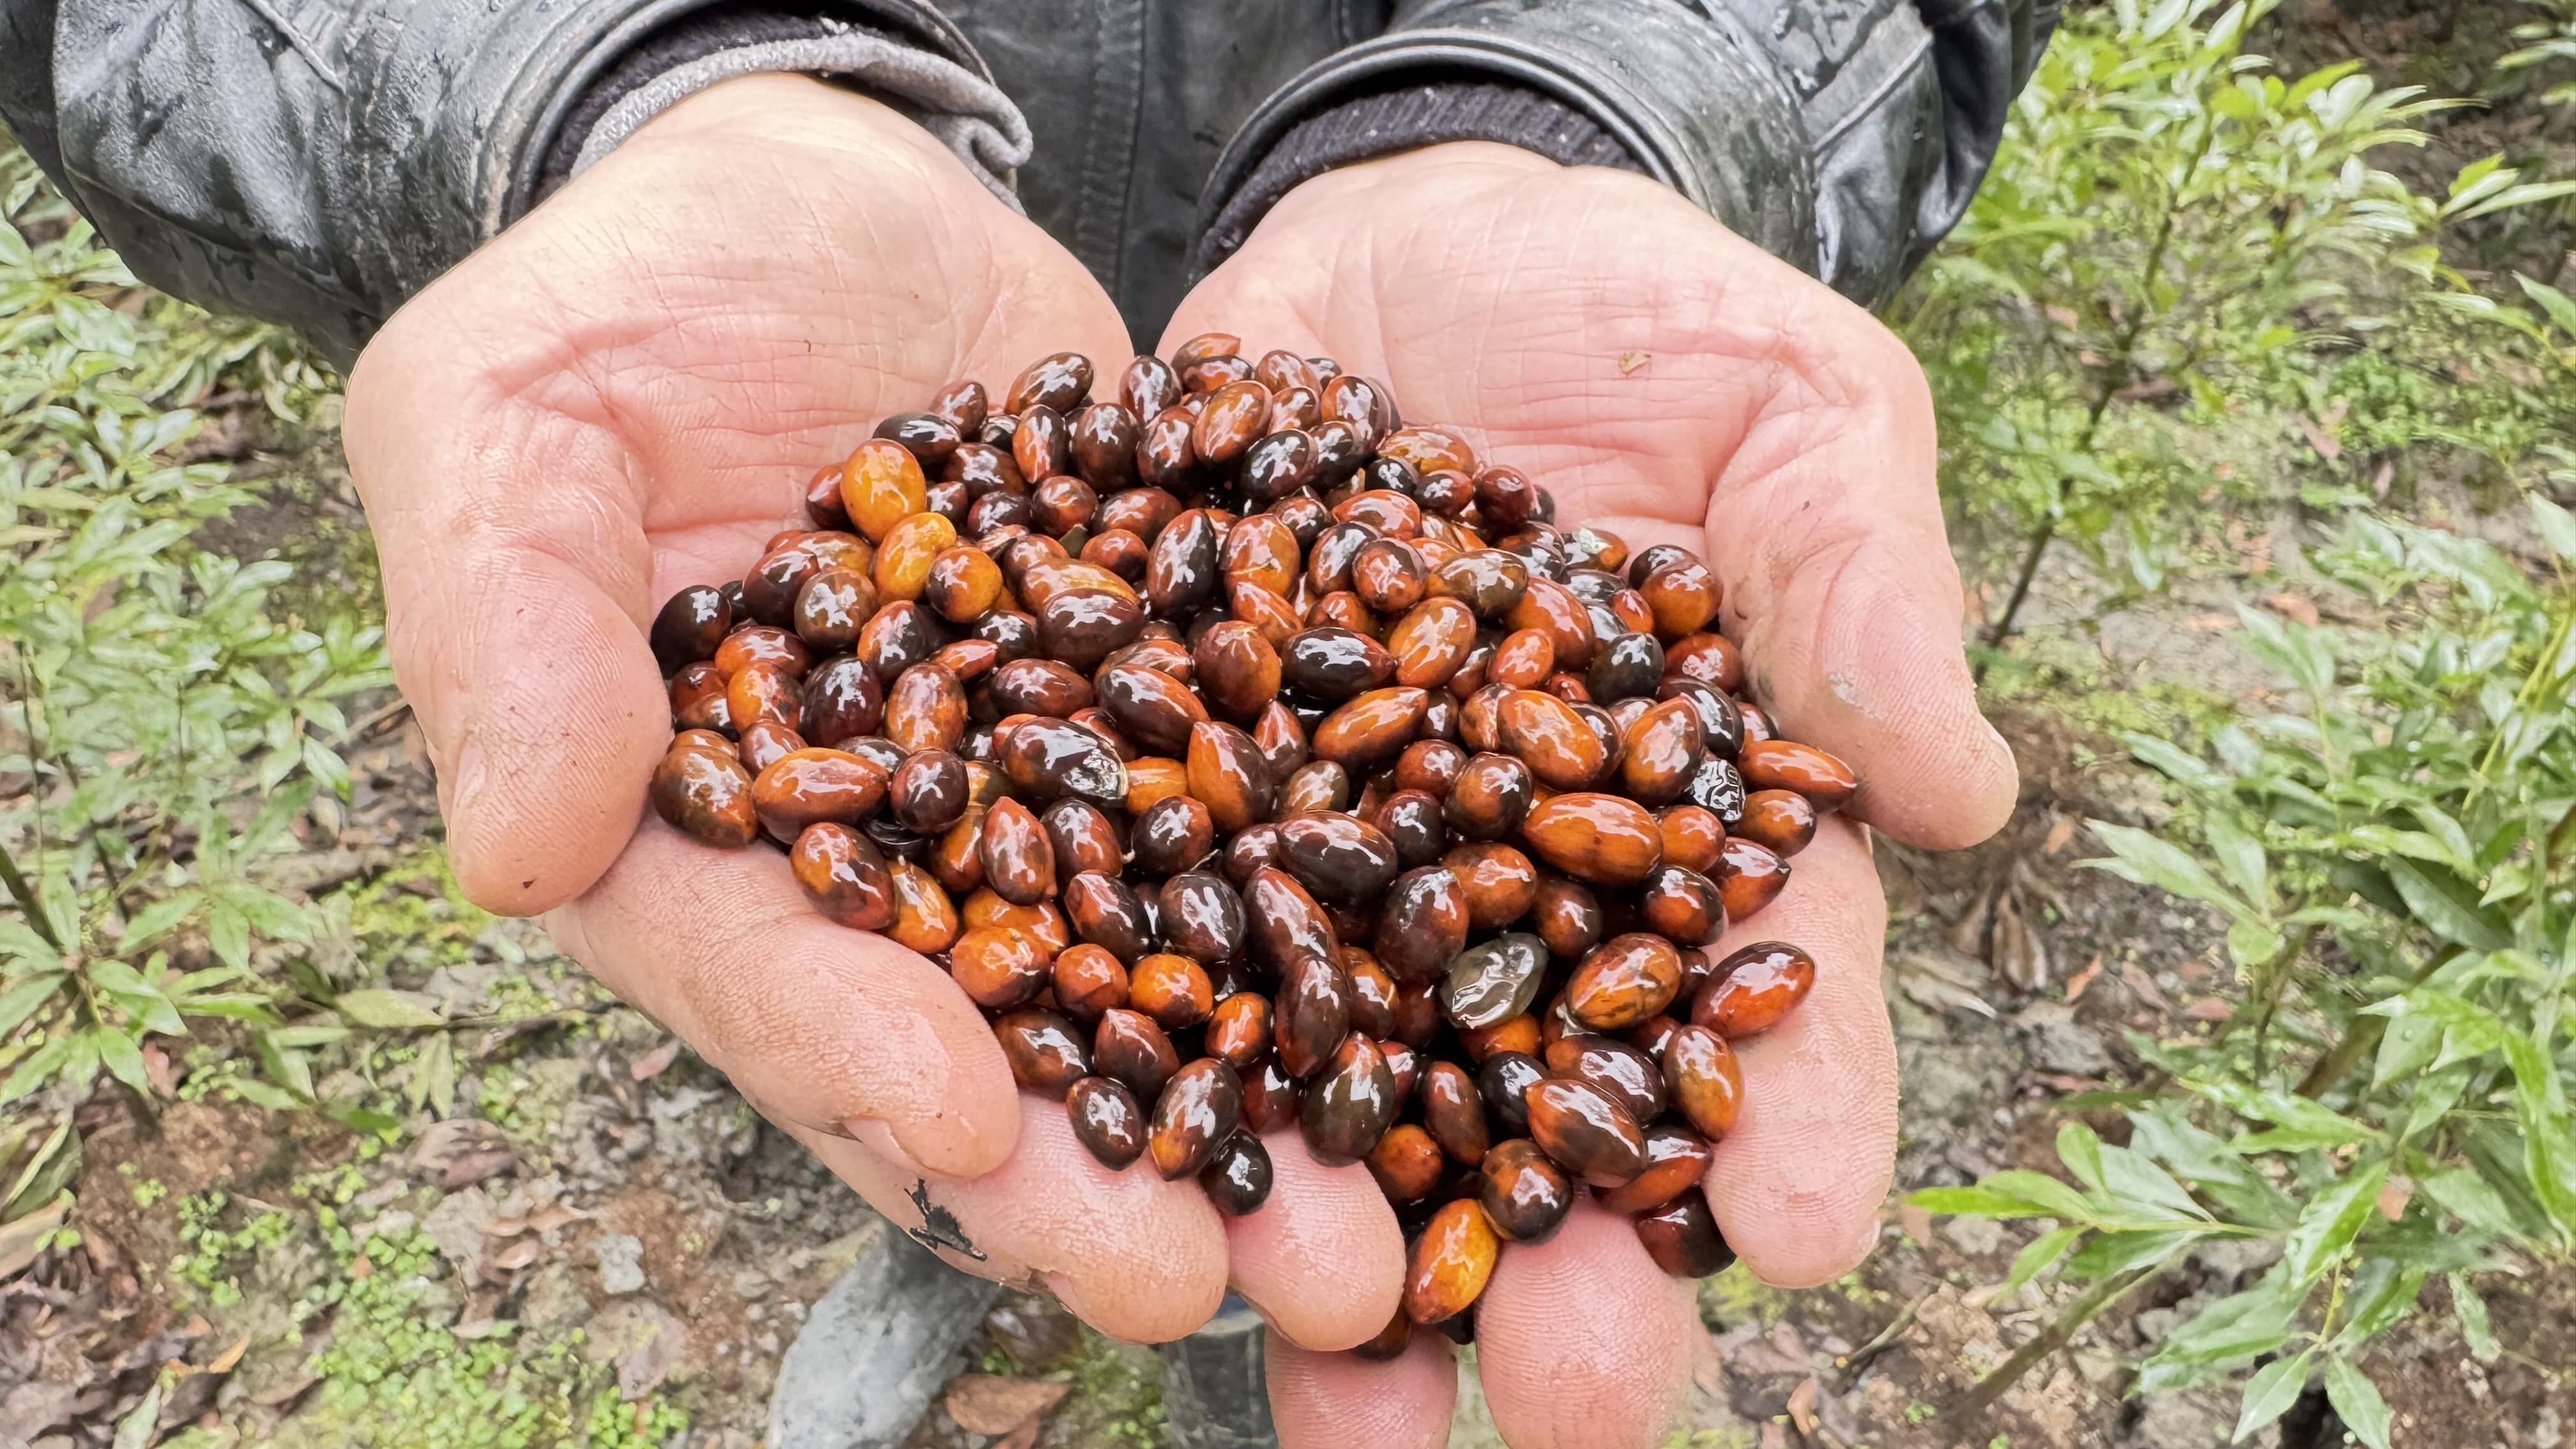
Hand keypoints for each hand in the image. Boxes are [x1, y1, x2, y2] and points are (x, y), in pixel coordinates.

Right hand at [343, 77, 1402, 1349]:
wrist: (831, 195)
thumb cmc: (630, 296)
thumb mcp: (506, 417)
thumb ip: (505, 624)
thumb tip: (509, 849)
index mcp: (691, 832)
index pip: (765, 976)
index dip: (858, 1061)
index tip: (967, 1136)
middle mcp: (877, 862)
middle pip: (977, 1044)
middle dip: (1093, 1174)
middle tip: (1217, 1279)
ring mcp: (1032, 803)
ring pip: (1140, 988)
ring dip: (1249, 1118)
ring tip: (1369, 1237)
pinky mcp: (1160, 722)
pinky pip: (1253, 839)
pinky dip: (1335, 933)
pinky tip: (1438, 1018)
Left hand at [1168, 143, 2019, 1445]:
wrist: (1397, 244)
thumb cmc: (1629, 317)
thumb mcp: (1785, 404)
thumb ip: (1856, 582)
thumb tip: (1964, 793)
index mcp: (1697, 813)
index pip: (1771, 985)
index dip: (1796, 1113)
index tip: (1805, 1234)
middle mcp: (1518, 882)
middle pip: (1554, 1098)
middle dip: (1565, 1257)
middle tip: (1571, 1396)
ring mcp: (1349, 867)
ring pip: (1353, 1090)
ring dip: (1351, 1252)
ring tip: (1346, 1391)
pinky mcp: (1189, 817)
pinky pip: (1155, 964)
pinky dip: (1144, 1086)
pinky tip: (1135, 1210)